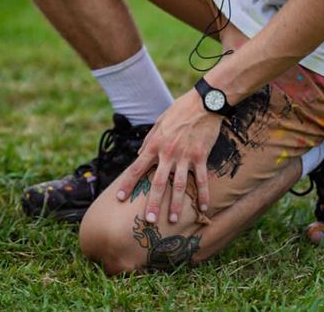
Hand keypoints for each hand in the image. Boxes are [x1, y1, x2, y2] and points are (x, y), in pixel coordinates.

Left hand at [114, 91, 221, 224]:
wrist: (203, 103)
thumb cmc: (179, 111)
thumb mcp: (159, 123)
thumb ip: (149, 141)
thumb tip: (139, 155)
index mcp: (154, 144)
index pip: (137, 167)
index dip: (128, 184)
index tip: (120, 198)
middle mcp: (167, 153)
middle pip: (157, 182)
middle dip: (152, 203)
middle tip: (149, 221)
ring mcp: (185, 156)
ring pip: (179, 185)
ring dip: (176, 204)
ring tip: (174, 220)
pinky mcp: (200, 157)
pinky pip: (201, 179)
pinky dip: (203, 194)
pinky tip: (203, 208)